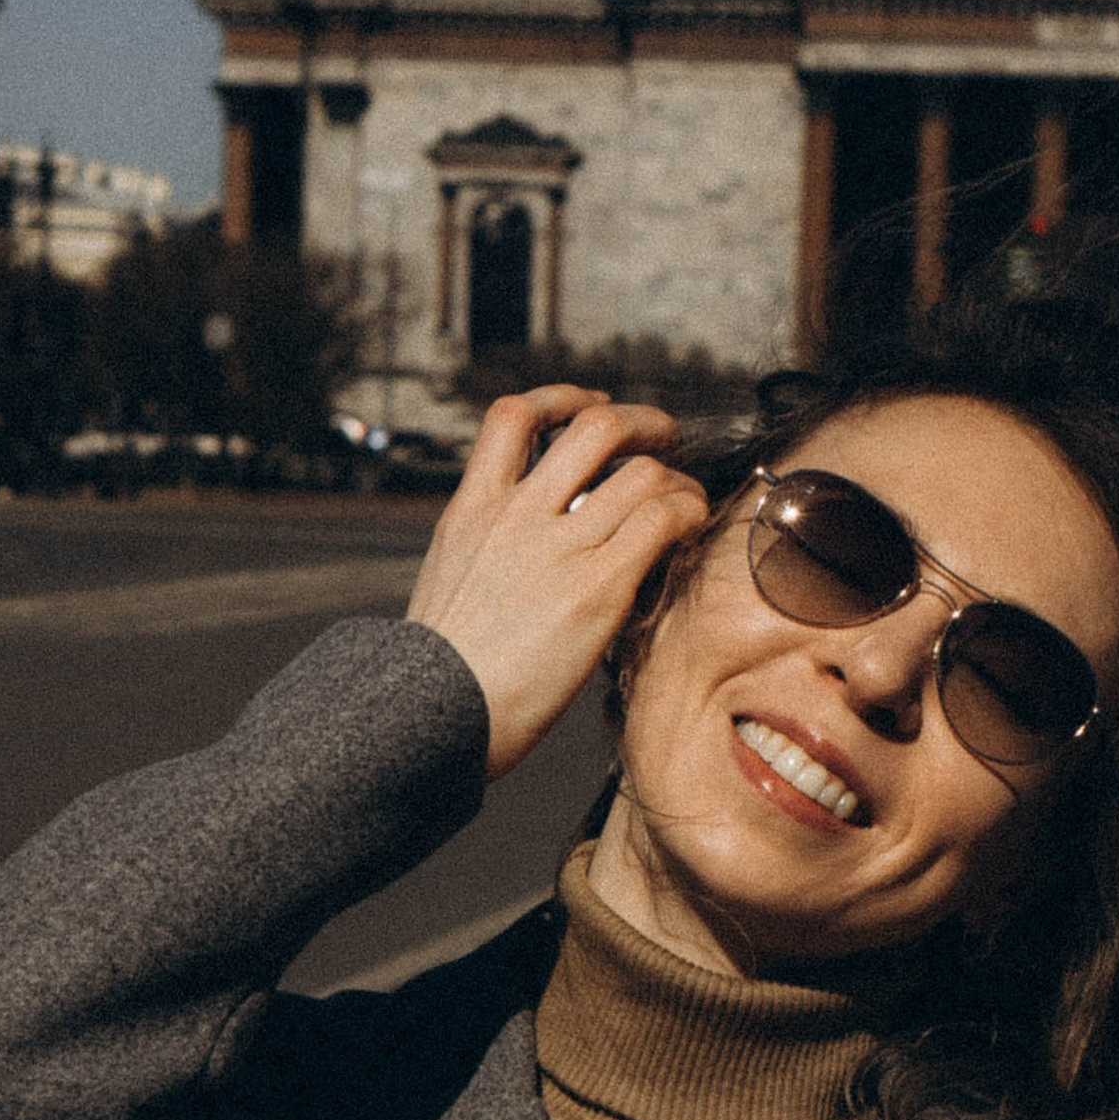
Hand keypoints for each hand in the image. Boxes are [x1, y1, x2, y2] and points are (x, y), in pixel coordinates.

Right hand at [405, 389, 711, 780]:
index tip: (590, 409)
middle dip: (641, 421)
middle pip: (593, 426)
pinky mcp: (597, 589)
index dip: (562, 400)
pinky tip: (689, 532)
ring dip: (677, 478)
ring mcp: (558, 549)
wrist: (428, 719)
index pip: (513, 416)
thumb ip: (488, 550)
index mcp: (471, 511)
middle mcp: (515, 516)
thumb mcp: (448, 585)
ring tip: (687, 500)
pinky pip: (661, 521)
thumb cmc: (439, 676)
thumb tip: (526, 550)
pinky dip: (688, 514)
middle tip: (663, 440)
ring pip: (641, 472)